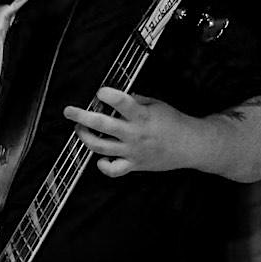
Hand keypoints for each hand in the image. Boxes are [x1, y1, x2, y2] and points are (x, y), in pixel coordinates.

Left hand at [63, 86, 203, 177]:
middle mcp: (135, 134)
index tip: (100, 91)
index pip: (123, 103)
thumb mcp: (157, 104)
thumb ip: (136, 100)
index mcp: (143, 116)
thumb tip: (116, 98)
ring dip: (85, 137)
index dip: (109, 96)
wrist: (190, 146)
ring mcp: (133, 151)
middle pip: (103, 126)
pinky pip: (113, 170)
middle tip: (69, 111)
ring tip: (79, 129)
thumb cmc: (173, 123)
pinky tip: (99, 157)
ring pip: (101, 147)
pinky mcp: (133, 164)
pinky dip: (102, 165)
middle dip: (82, 117)